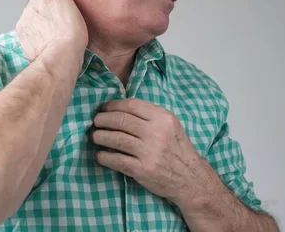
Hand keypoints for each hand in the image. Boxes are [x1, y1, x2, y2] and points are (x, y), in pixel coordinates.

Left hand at [16, 0, 87, 60]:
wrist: (60, 55)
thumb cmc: (74, 35)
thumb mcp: (77, 9)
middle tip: (55, 13)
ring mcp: (26, 14)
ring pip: (31, 8)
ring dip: (37, 14)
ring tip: (50, 28)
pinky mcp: (21, 28)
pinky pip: (26, 23)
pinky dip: (32, 27)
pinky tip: (42, 36)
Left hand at [91, 98, 212, 206]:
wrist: (190, 178)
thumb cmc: (177, 149)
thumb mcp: (170, 126)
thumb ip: (150, 116)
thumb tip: (120, 109)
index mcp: (162, 118)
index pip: (132, 105)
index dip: (113, 105)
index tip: (104, 108)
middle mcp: (156, 133)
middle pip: (121, 120)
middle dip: (103, 119)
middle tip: (95, 121)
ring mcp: (149, 152)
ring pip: (116, 139)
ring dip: (100, 136)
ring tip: (95, 136)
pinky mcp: (142, 170)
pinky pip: (117, 160)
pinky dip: (104, 157)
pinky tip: (99, 155)